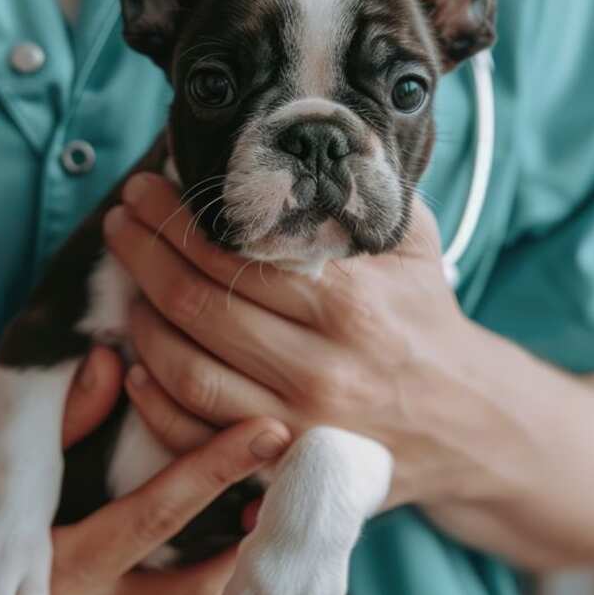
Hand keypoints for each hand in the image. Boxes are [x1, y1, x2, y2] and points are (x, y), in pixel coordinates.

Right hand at [0, 346, 291, 594]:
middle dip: (255, 537)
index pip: (156, 511)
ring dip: (252, 586)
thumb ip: (65, 422)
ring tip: (294, 534)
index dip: (216, 466)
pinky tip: (266, 589)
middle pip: (197, 584)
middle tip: (304, 487)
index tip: (270, 428)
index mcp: (59, 566)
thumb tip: (113, 361)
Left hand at [103, 173, 491, 508]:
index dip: (176, 217)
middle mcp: (320, 365)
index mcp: (349, 301)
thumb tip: (301, 128)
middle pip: (197, 305)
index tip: (147, 189)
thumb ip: (360, 190)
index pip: (236, 252)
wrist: (472, 424)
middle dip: (143, 255)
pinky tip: (136, 363)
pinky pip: (196, 436)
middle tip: (122, 221)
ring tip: (129, 286)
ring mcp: (298, 422)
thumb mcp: (412, 243)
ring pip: (185, 372)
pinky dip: (154, 401)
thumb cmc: (427, 321)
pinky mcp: (284, 466)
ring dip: (141, 324)